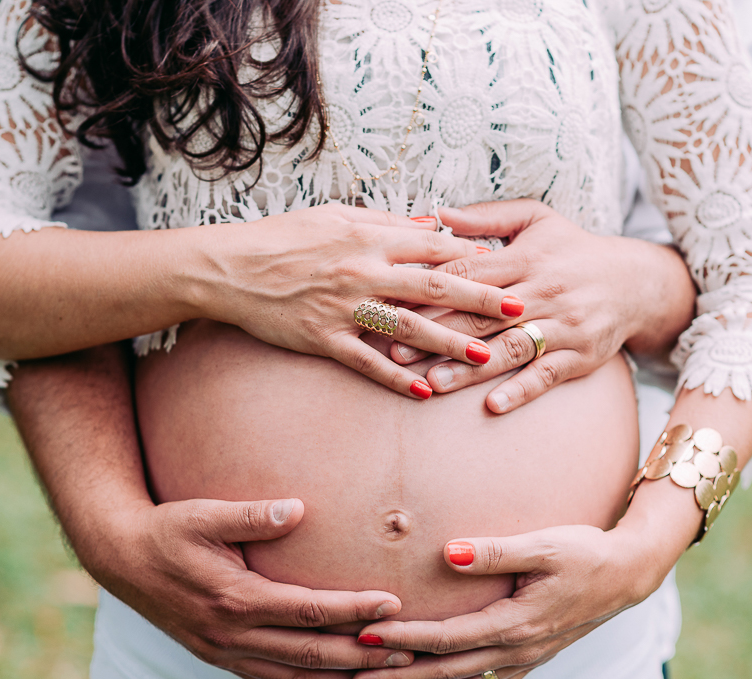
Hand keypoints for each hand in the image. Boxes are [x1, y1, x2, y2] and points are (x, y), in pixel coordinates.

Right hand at [88, 496, 415, 678]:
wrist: (121, 560)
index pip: (308, 609)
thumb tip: (298, 508)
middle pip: (310, 652)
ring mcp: (226, 652)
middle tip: (408, 651)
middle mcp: (232, 634)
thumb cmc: (167, 531)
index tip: (392, 603)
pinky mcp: (221, 657)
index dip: (353, 609)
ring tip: (386, 678)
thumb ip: (252, 515)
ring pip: (295, 676)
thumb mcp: (204, 514)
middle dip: (362, 654)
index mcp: (234, 598)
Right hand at [207, 204, 523, 398]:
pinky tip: (424, 390)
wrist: (231, 268)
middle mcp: (363, 271)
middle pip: (434, 286)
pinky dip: (396, 376)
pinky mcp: (323, 338)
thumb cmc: (284, 237)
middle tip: (520, 310)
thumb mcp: (336, 216)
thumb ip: (387, 222)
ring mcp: (344, 307)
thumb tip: (433, 227)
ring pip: (407, 327)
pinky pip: (366, 361)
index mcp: (370, 237)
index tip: (510, 266)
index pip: (434, 247)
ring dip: (449, 343)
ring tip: (484, 356)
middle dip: (481, 299)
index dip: (475, 258)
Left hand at [346, 525, 666, 678]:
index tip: (367, 635)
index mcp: (516, 623)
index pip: (447, 637)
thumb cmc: (584, 552)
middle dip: (399, 675)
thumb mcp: (542, 544)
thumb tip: (445, 553)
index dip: (405, 638)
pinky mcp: (530, 657)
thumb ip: (493, 551)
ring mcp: (525, 658)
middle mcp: (518, 649)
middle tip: (354, 678)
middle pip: (447, 670)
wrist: (626, 574)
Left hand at [390, 199, 693, 411]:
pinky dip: (521, 390)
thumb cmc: (573, 249)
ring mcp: (563, 326)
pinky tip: (493, 405)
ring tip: (433, 382)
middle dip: (436, 333)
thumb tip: (437, 214)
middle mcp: (544, 291)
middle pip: (482, 315)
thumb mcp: (536, 219)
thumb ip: (486, 217)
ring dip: (470, 368)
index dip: (430, 289)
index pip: (470, 273)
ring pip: (510, 348)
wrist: (637, 282)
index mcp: (526, 257)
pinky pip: (546, 375)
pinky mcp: (580, 357)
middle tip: (394, 350)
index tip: (393, 302)